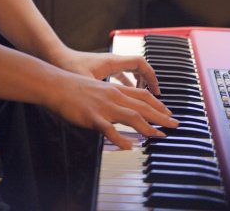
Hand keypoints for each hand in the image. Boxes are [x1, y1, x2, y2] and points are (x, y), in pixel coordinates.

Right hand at [46, 70, 177, 149]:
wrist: (55, 84)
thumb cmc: (72, 86)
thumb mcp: (96, 89)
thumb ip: (109, 98)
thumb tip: (118, 107)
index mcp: (114, 90)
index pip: (142, 95)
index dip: (157, 104)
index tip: (167, 112)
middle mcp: (113, 96)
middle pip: (142, 106)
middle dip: (161, 116)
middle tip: (174, 125)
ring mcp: (103, 106)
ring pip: (131, 116)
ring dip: (148, 127)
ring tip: (159, 135)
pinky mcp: (92, 116)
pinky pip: (108, 130)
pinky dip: (120, 139)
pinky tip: (129, 146)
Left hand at [52, 48, 161, 94]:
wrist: (54, 57)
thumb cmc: (67, 67)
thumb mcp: (86, 83)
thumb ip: (101, 98)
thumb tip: (114, 113)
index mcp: (112, 62)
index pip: (140, 64)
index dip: (151, 77)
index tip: (157, 92)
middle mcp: (112, 61)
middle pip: (139, 69)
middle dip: (150, 84)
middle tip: (158, 101)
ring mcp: (107, 65)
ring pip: (130, 72)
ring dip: (139, 85)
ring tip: (145, 101)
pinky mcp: (101, 70)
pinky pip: (121, 76)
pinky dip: (128, 85)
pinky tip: (127, 97)